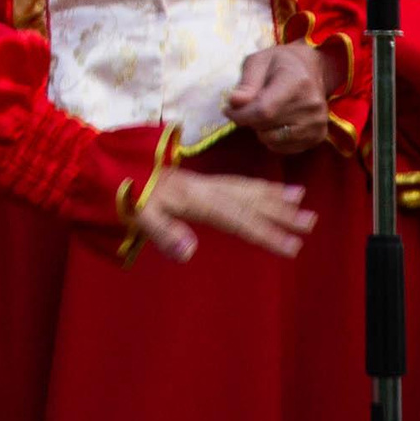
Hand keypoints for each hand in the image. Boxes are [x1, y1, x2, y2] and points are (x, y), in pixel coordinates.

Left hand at [133, 170, 315, 261]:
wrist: (109, 168)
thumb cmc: (123, 196)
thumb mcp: (137, 216)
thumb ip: (163, 233)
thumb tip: (190, 252)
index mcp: (196, 200)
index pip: (238, 220)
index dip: (266, 234)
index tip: (293, 247)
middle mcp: (206, 189)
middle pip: (250, 201)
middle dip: (281, 213)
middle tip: (310, 223)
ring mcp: (204, 183)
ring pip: (247, 189)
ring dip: (275, 196)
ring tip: (301, 200)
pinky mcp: (200, 182)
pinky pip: (237, 183)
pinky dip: (258, 186)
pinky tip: (269, 191)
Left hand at [223, 42, 338, 155]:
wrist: (312, 69)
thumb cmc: (280, 63)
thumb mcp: (258, 61)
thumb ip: (246, 83)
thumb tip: (234, 102)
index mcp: (297, 83)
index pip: (263, 111)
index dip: (240, 115)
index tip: (228, 110)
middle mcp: (312, 106)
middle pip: (265, 127)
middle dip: (248, 120)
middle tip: (247, 108)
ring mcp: (317, 124)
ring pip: (272, 141)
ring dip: (260, 130)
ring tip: (264, 113)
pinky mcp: (318, 137)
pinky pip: (283, 148)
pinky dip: (272, 139)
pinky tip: (275, 122)